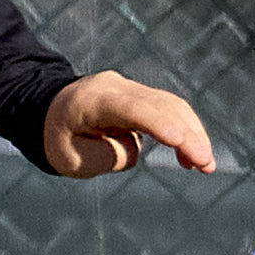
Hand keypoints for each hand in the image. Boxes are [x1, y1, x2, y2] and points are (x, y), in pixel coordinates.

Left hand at [41, 70, 216, 179]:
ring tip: (205, 166)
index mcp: (90, 101)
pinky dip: (184, 132)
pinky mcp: (140, 97)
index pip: (129, 109)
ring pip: (170, 105)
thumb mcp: (71, 160)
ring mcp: (129, 89)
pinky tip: (192, 158)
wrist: (48, 110)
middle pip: (158, 105)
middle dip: (186, 134)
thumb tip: (138, 148)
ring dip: (192, 134)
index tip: (179, 141)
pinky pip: (168, 111)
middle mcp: (114, 87)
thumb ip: (108, 157)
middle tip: (205, 165)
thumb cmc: (56, 138)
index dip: (156, 123)